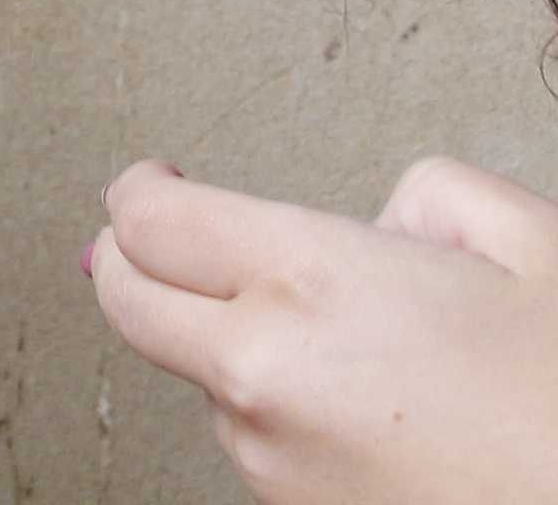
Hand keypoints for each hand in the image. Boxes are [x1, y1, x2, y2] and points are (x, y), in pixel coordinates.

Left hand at [90, 153, 557, 502]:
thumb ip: (435, 199)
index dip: (142, 189)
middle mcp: (265, 377)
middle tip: (174, 240)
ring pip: (204, 379)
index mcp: (311, 285)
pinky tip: (385, 420)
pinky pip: (262, 446)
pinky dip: (290, 420)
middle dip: (133, 259)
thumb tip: (384, 221)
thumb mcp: (533, 246)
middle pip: (125, 299)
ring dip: (237, 349)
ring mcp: (274, 463)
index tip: (159, 181)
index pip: (145, 219)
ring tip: (367, 358)